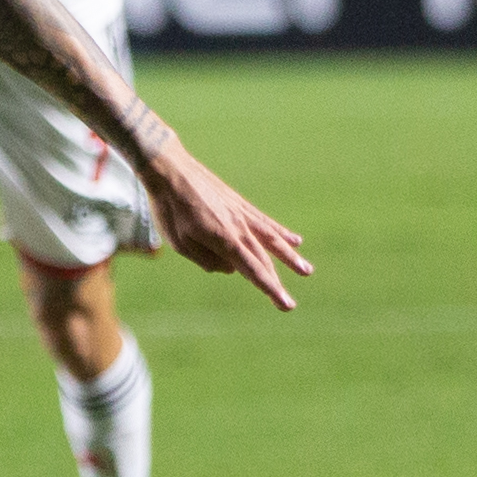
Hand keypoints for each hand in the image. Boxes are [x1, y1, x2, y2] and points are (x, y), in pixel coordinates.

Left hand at [137, 149, 310, 312]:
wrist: (171, 170)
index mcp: (223, 239)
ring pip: (272, 240)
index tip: (286, 304)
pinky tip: (295, 240)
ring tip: (306, 270)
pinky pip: (265, 222)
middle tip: (289, 305)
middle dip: (276, 283)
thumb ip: (206, 260)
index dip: (270, 289)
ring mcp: (242, 214)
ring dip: (289, 257)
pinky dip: (281, 233)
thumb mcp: (180, 242)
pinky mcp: (240, 204)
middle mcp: (238, 227)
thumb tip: (231, 269)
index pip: (252, 270)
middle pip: (263, 260)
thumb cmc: (169, 209)